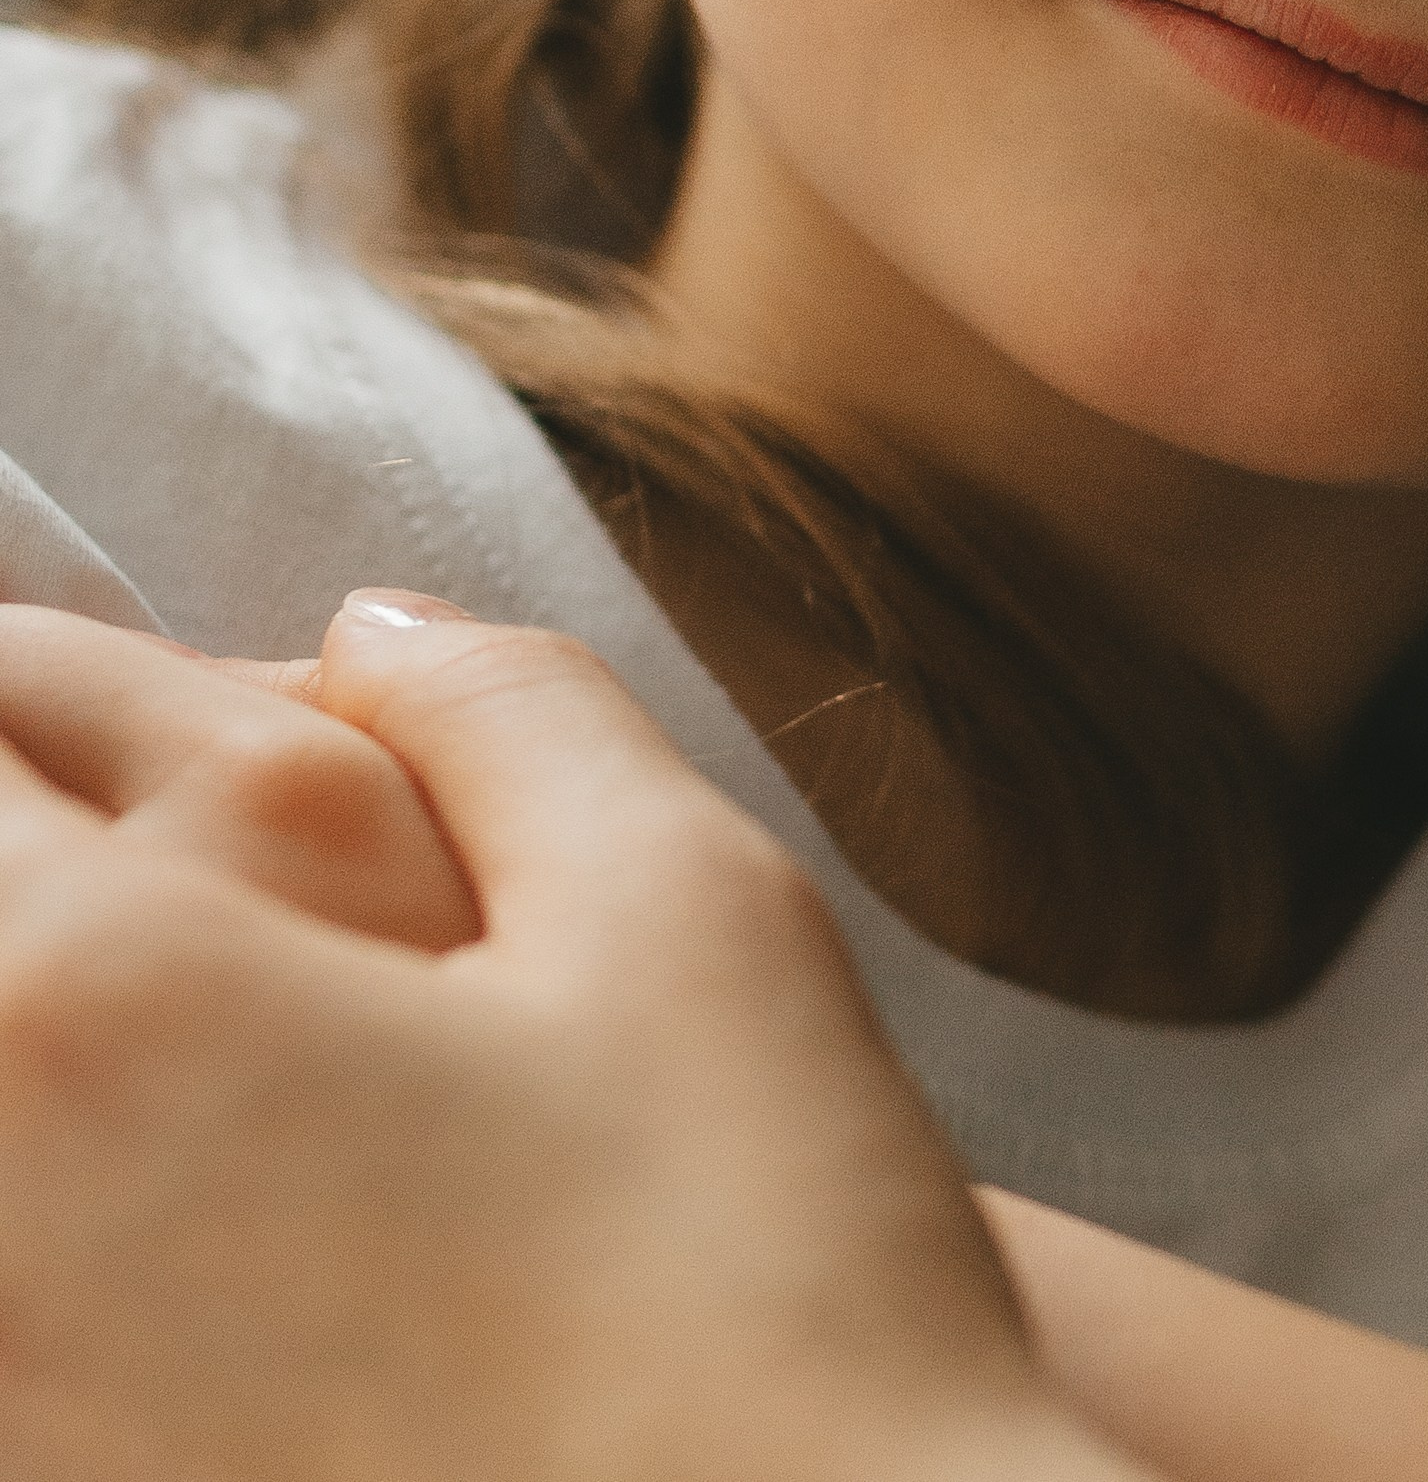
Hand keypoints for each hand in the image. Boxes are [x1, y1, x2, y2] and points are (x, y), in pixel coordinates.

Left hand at [0, 597, 1146, 1481]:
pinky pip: (27, 1305)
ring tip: (214, 1048)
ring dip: (59, 1024)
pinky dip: (80, 1215)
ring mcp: (12, 1393)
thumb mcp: (688, 914)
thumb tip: (371, 624)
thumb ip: (505, 707)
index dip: (59, 683)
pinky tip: (218, 1230)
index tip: (141, 716)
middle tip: (172, 861)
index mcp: (117, 992)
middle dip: (45, 834)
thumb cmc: (763, 1303)